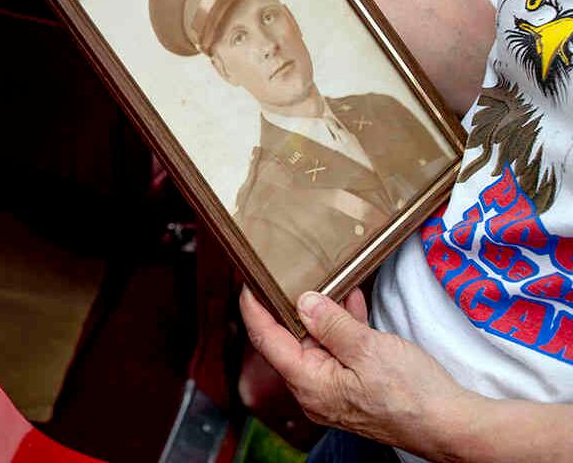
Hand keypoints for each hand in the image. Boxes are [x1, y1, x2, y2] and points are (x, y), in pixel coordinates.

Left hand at [239, 286, 474, 459]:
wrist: (452, 426)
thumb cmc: (412, 395)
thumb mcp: (368, 349)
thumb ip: (332, 324)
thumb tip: (303, 302)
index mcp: (309, 383)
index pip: (267, 340)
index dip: (254, 309)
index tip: (248, 282)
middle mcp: (315, 390)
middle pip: (290, 341)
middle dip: (293, 306)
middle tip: (291, 274)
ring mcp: (335, 390)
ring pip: (318, 343)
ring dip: (324, 314)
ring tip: (329, 281)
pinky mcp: (355, 387)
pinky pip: (340, 352)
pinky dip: (343, 328)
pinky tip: (353, 302)